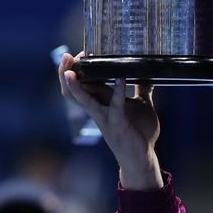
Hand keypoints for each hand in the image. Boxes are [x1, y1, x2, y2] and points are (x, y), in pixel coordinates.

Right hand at [58, 53, 164, 189]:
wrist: (142, 158)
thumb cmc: (139, 132)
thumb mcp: (142, 105)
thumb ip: (142, 90)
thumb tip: (148, 74)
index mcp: (102, 103)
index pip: (81, 85)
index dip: (75, 71)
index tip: (77, 54)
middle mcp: (98, 110)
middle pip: (73, 93)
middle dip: (65, 75)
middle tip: (65, 57)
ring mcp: (105, 118)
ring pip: (83, 101)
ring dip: (76, 86)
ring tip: (71, 71)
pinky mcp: (118, 124)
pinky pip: (115, 107)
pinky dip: (119, 92)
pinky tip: (121, 79)